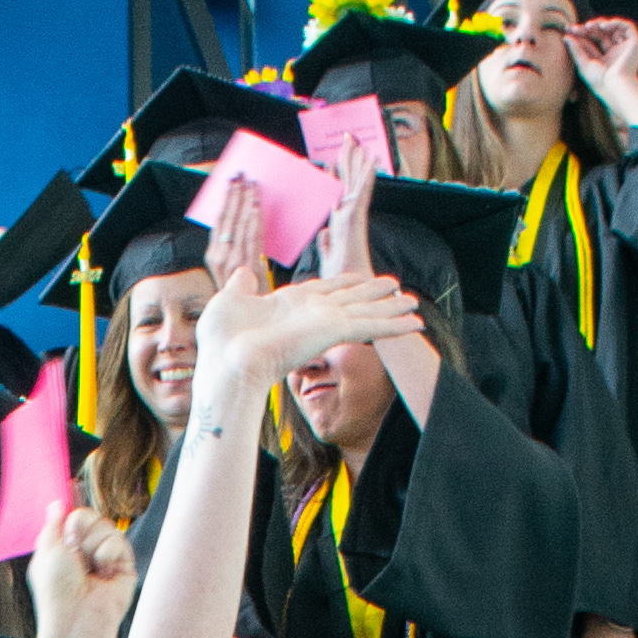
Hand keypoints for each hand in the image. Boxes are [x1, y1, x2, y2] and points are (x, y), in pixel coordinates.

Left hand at [28, 496, 136, 637]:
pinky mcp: (124, 566)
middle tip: (73, 546)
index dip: (73, 502)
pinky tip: (103, 573)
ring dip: (93, 543)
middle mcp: (84, 553)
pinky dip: (108, 554)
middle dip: (80, 526)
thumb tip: (57, 503)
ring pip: (105, 526)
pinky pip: (118, 541)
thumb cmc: (57, 592)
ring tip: (88, 567)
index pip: (71, 518)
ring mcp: (105, 559)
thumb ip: (53, 523)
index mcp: (63, 550)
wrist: (77, 618)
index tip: (72, 484)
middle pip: (90, 516)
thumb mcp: (47, 550)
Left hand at [195, 256, 421, 417]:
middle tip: (398, 288)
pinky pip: (372, 325)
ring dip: (393, 308)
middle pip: (353, 300)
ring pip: (368, 312)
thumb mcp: (230, 301)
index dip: (345, 283)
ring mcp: (325, 324)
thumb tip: (243, 273)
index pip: (325, 290)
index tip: (359, 277)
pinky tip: (415, 322)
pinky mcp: (335, 331)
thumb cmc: (221, 340)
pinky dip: (395, 324)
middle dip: (376, 294)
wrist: (226, 364)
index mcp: (290, 306)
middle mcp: (312, 315)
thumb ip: (242, 286)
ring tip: (415, 306)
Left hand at [317, 126, 380, 283]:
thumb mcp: (328, 258)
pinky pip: (362, 194)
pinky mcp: (356, 221)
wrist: (350, 294)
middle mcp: (348, 219)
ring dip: (357, 162)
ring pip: (356, 184)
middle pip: (348, 183)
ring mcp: (353, 218)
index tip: (330, 160)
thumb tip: (324, 232)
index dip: (335, 177)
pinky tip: (370, 160)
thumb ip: (327, 243)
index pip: (338, 195)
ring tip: (359, 141)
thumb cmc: (341, 281)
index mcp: (340, 225)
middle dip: (347, 160)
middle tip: (347, 138)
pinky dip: (367, 177)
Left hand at [567, 11, 637, 129]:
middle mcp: (615, 52)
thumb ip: (576, 50)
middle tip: (577, 27)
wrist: (615, 85)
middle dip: (588, 28)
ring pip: (613, 28)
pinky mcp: (634, 42)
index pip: (592, 42)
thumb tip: (565, 36)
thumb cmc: (598, 81)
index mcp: (604, 59)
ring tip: (588, 26)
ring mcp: (625, 47)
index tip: (569, 29)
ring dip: (600, 24)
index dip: (581, 34)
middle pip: (601, 33)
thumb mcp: (583, 63)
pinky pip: (627, 26)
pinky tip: (603, 26)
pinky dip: (615, 22)